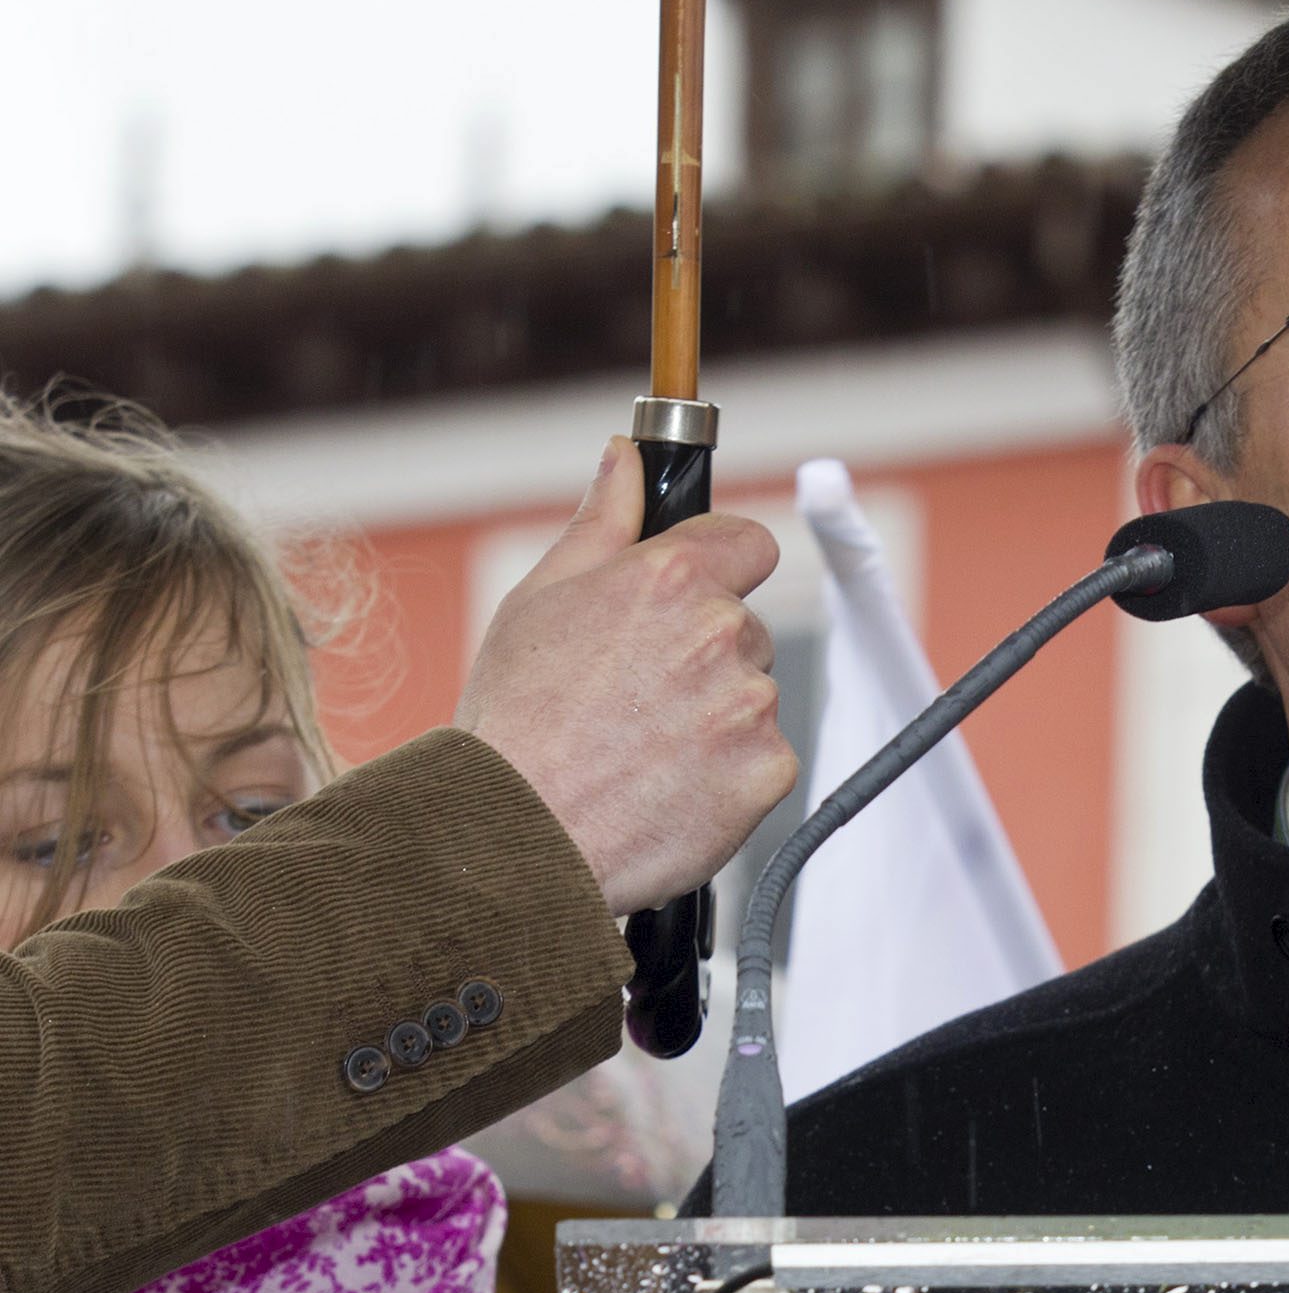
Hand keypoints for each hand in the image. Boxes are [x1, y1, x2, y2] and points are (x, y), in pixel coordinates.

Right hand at [454, 437, 795, 916]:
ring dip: (715, 718)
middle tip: (634, 699)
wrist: (517, 833)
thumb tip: (625, 459)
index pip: (749, 542)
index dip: (724, 566)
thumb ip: (602, 523)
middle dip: (704, 657)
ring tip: (640, 750)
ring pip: (752, 698)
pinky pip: (764, 762)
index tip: (700, 593)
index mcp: (671, 577)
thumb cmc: (516, 720)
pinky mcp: (768, 772)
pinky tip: (667, 787)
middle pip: (746, 630)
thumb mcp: (540, 599)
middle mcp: (722, 632)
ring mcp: (751, 705)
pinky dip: (728, 777)